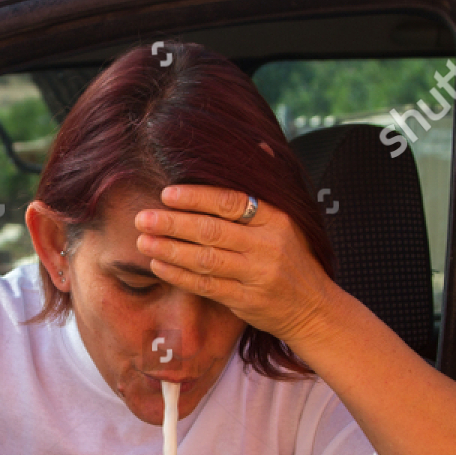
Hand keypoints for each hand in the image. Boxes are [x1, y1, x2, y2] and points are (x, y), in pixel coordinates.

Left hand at [135, 185, 340, 345]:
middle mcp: (266, 246)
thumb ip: (267, 189)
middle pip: (212, 231)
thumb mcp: (290, 221)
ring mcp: (256, 275)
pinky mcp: (246, 300)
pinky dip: (179, 275)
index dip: (196, 198)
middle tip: (143, 218)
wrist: (313, 308)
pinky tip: (158, 265)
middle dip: (173, 223)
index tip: (167, 194)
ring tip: (143, 241)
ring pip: (205, 259)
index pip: (231, 203)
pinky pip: (206, 285)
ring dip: (170, 249)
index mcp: (276, 219)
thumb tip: (260, 146)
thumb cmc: (293, 259)